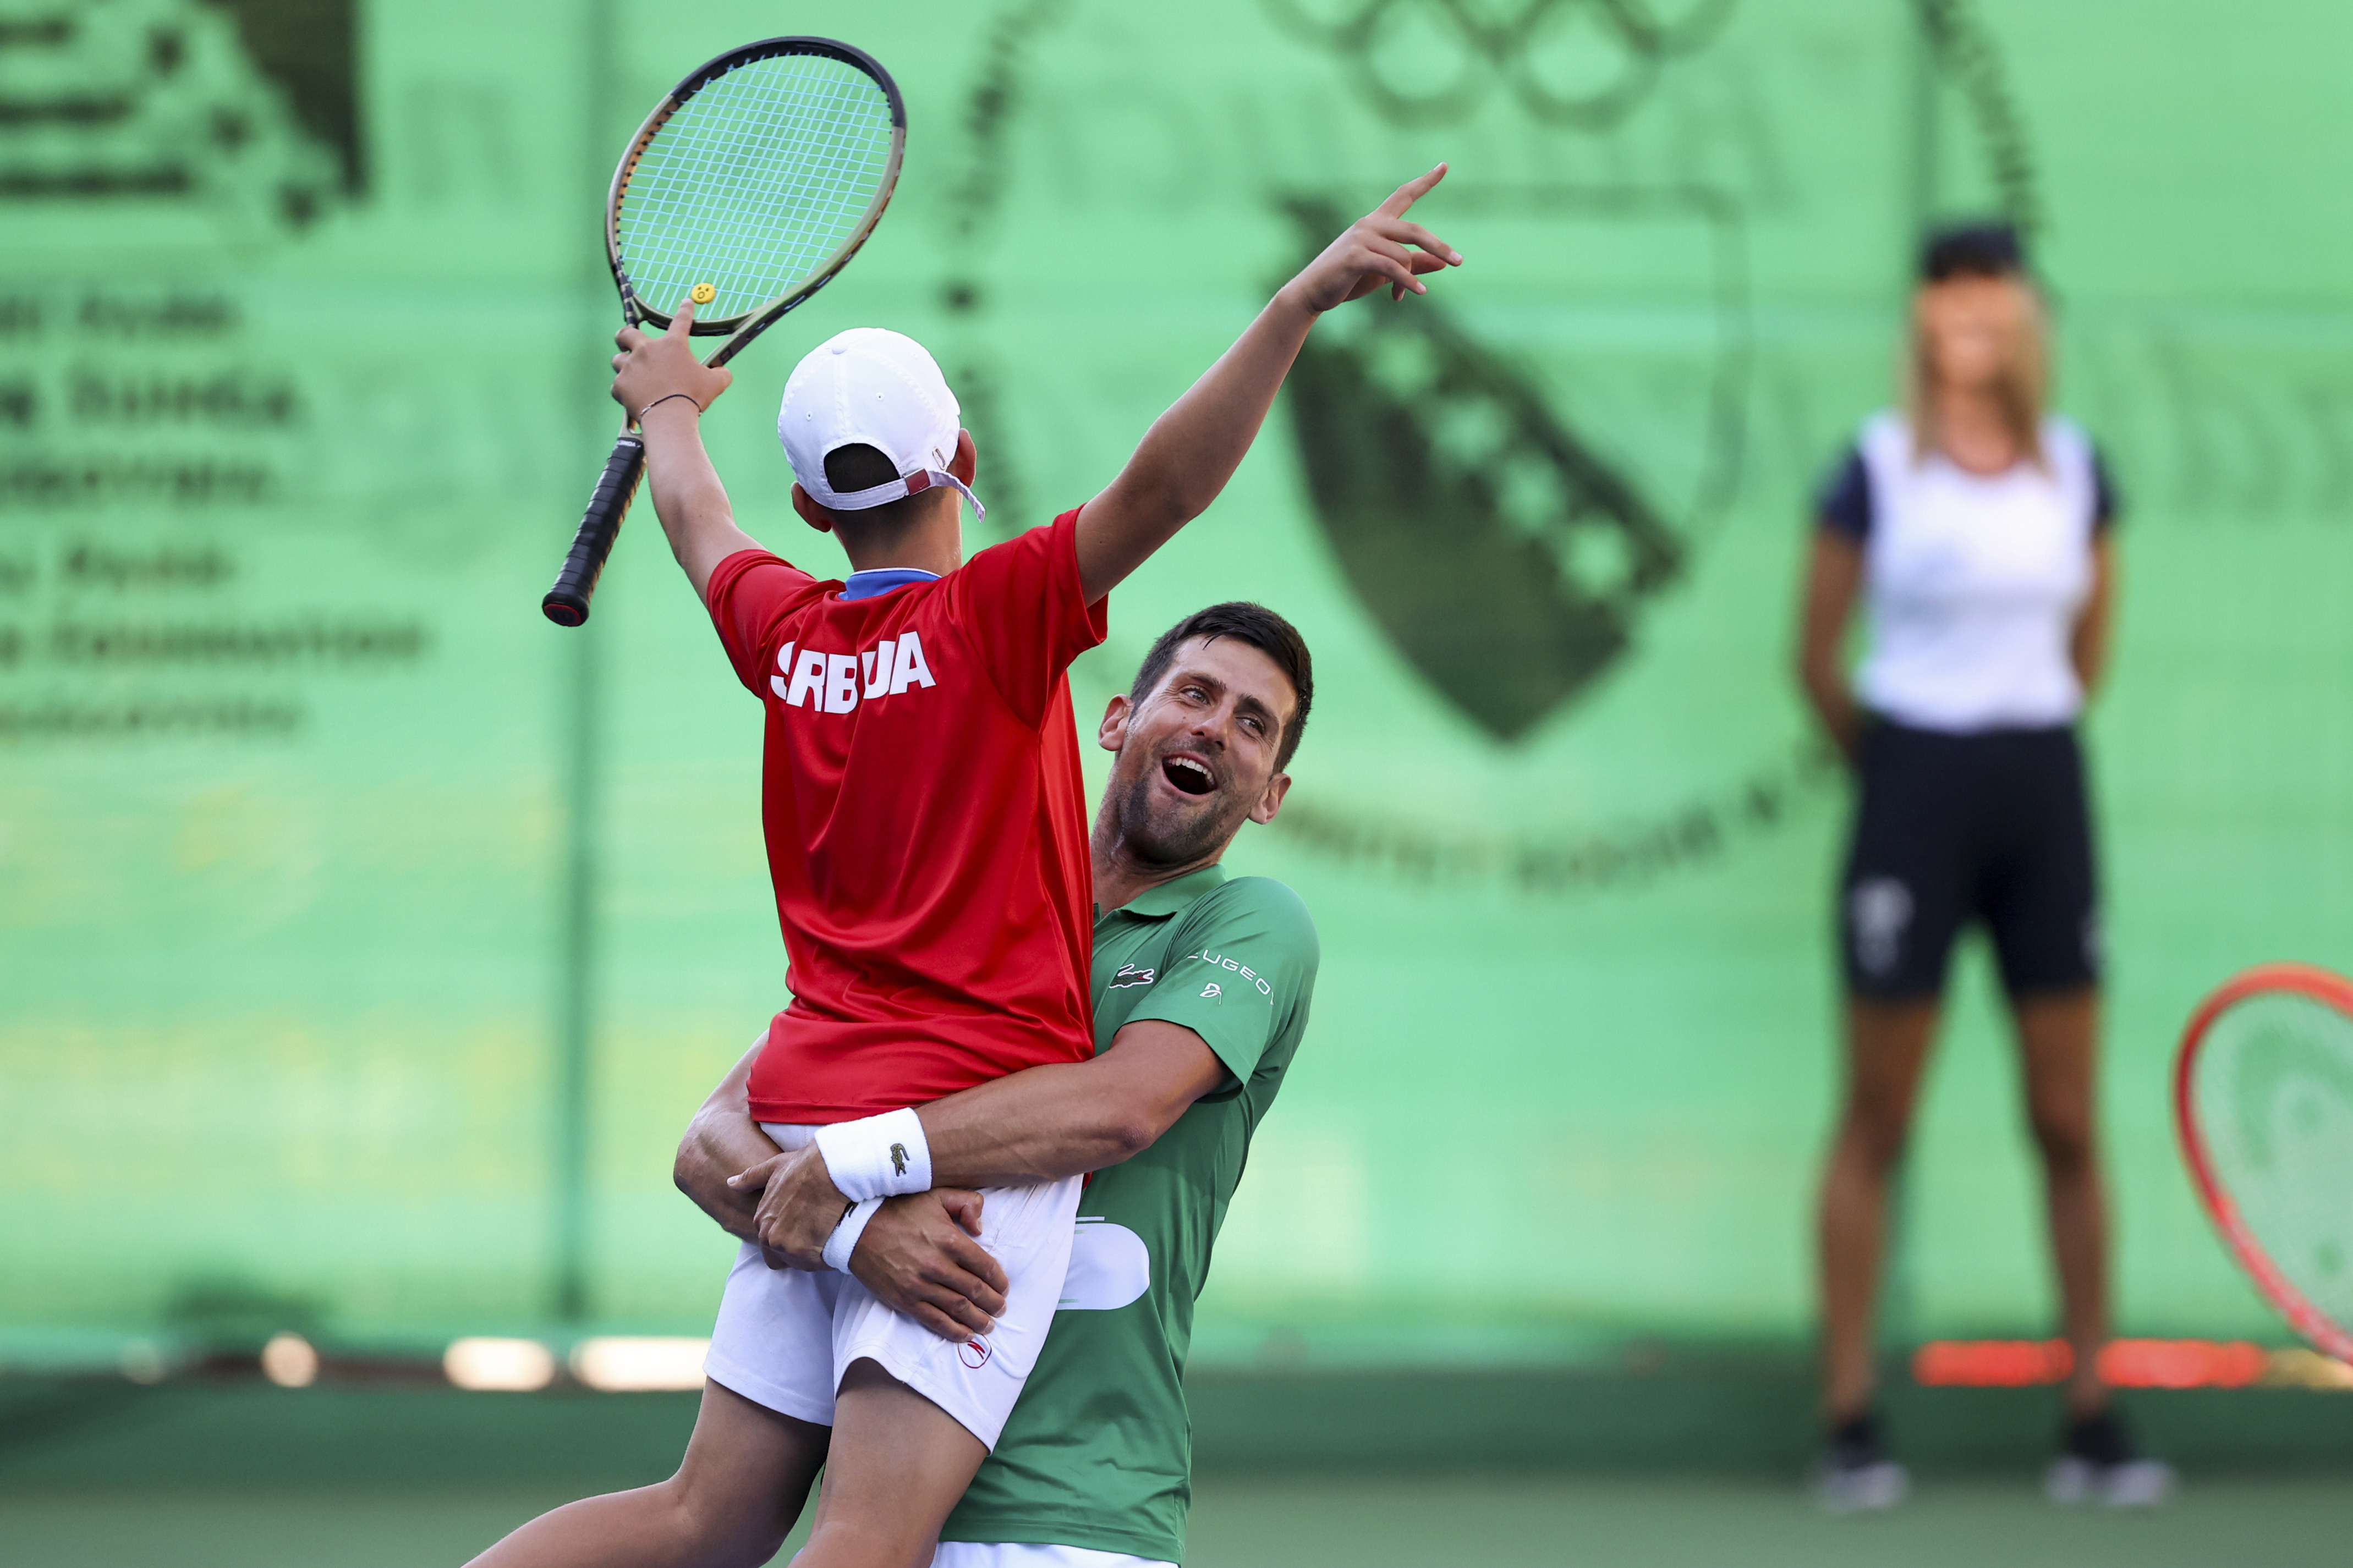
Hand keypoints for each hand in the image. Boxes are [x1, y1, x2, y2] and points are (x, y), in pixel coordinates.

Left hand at [611, 296, 732, 422]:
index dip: (686, 310)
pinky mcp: (620, 385)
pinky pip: (618, 385)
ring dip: (624, 365)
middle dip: (625, 336)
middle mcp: (647, 350)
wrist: (669, 417)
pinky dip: (624, 390)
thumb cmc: (692, 396)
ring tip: (632, 375)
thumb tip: (723, 372)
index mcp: (672, 345)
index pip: (681, 321)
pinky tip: (633, 397)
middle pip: (626, 333)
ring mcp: (630, 366)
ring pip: (617, 360)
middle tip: (626, 341)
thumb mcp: (715, 383)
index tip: (686, 303)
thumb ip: (720, 373)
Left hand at [727, 1143, 849, 1270]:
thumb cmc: (806, 1167)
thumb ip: (751, 1178)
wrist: (831, 1171)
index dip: (788, 1234)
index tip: (803, 1224)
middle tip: (815, 1232)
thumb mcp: (775, 1167)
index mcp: (762, 1219)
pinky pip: (812, 1265)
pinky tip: (831, 1240)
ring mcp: (784, 1246)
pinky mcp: (803, 1254)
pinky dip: (821, 1258)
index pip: (769, 1240)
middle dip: (796, 1247)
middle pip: (781, 1255)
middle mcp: (768, 1236)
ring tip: (825, 1235)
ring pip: (796, 1262)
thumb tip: (731, 1183)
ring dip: (809, 1254)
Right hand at [849, 1191, 1008, 1339]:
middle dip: (993, 1303)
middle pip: (975, 1291)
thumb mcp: (936, 1194)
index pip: (985, 1265)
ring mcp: (920, 1285)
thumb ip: (967, 1202)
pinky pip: (934, 1320)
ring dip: (978, 1320)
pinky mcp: (904, 1299)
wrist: (857, 1227)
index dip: (999, 1280)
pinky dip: (953, 1330)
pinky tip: (965, 1335)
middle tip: (1001, 1309)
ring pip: (958, 1309)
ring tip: (989, 1325)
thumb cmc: (899, 1209)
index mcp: (949, 1239)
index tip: (1004, 1287)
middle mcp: (937, 1265)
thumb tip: (981, 1227)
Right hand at [1281, 165, 1460, 313]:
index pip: (1404, 195)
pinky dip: (1406, 282)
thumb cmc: (1347, 280)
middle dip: (1439, 247)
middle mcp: (1369, 224)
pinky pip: (1392, 268)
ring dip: (1407, 280)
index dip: (1425, 182)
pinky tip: (1418, 293)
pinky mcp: (1356, 256)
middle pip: (1415, 230)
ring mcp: (1361, 238)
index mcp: (1375, 223)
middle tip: (1459, 262)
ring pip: (1403, 257)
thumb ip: (1413, 265)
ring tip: (1398, 297)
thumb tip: (1443, 264)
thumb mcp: (1384, 272)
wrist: (1311, 292)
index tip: (1444, 166)